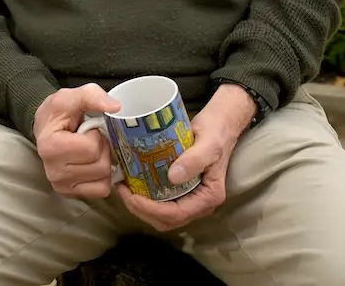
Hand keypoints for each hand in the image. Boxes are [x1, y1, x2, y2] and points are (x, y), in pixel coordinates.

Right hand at [33, 84, 121, 199]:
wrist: (45, 127)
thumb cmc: (58, 113)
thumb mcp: (72, 96)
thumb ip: (92, 96)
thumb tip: (116, 107)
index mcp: (51, 147)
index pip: (92, 149)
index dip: (96, 135)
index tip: (87, 129)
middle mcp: (54, 172)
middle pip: (100, 167)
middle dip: (102, 149)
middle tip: (92, 139)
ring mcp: (61, 185)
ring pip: (104, 180)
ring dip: (103, 162)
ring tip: (91, 151)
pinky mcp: (70, 193)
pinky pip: (100, 191)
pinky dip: (102, 177)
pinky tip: (93, 164)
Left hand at [116, 83, 257, 231]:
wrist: (221, 124)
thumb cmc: (216, 132)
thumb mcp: (208, 144)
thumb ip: (194, 160)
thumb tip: (172, 178)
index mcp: (209, 196)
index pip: (178, 214)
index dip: (152, 210)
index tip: (132, 197)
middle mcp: (200, 203)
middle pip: (168, 220)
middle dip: (142, 211)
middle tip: (123, 192)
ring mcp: (192, 198)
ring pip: (163, 215)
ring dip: (142, 207)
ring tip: (125, 188)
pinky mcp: (183, 190)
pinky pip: (163, 202)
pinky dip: (147, 198)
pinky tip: (134, 183)